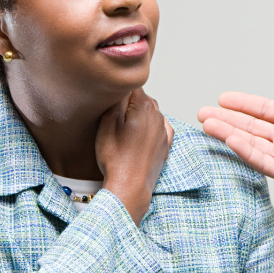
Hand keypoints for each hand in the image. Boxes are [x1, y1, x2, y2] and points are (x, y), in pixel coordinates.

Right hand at [96, 88, 173, 222]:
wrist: (130, 186)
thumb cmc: (116, 157)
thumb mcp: (107, 122)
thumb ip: (116, 99)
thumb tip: (122, 85)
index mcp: (144, 106)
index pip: (131, 86)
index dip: (118, 92)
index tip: (110, 102)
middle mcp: (158, 115)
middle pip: (142, 98)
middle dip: (129, 103)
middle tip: (114, 117)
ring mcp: (164, 130)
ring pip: (151, 112)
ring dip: (139, 115)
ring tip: (124, 129)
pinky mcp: (166, 144)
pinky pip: (159, 127)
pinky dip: (149, 127)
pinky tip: (139, 134)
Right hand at [198, 39, 273, 205]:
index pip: (263, 109)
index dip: (243, 103)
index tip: (224, 98)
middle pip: (249, 125)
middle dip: (226, 118)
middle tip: (204, 112)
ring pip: (249, 141)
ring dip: (227, 132)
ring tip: (207, 124)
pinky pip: (259, 159)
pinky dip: (243, 149)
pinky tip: (229, 138)